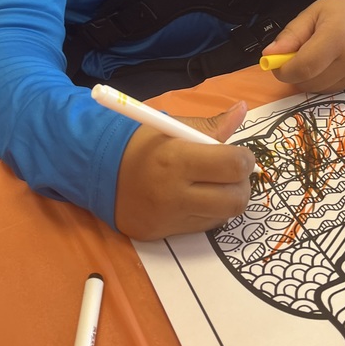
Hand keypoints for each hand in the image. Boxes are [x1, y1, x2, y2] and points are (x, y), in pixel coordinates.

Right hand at [114, 101, 255, 239]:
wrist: (99, 171)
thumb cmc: (140, 143)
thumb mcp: (172, 126)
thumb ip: (211, 125)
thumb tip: (243, 111)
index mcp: (176, 160)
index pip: (232, 166)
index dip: (245, 159)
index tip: (239, 155)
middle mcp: (173, 194)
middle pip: (235, 199)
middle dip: (242, 184)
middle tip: (232, 173)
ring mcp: (169, 219)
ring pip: (223, 216)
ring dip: (227, 199)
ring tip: (213, 183)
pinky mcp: (163, 234)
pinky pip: (203, 227)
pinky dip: (208, 212)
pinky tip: (196, 197)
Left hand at [260, 0, 344, 93]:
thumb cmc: (341, 8)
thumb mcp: (311, 13)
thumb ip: (290, 36)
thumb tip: (269, 57)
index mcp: (338, 36)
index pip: (303, 67)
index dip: (284, 71)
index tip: (277, 64)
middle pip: (311, 82)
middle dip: (296, 73)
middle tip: (298, 55)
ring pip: (321, 89)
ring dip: (311, 78)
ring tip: (318, 56)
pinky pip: (335, 89)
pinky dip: (326, 80)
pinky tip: (332, 62)